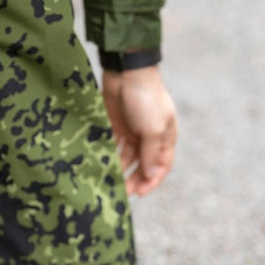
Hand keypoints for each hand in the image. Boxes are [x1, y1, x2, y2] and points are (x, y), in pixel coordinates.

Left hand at [101, 65, 177, 195]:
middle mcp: (149, 136)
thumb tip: (151, 175)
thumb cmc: (146, 98)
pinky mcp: (116, 125)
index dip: (152, 180)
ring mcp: (132, 131)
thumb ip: (151, 153)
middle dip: (133, 178)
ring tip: (108, 181)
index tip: (139, 193)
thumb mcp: (153, 128)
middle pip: (142, 164)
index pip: (161, 165)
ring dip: (119, 169)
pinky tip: (100, 165)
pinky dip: (108, 156)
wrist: (126, 72)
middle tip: (121, 192)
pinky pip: (112, 146)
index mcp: (165, 137)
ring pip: (126, 157)